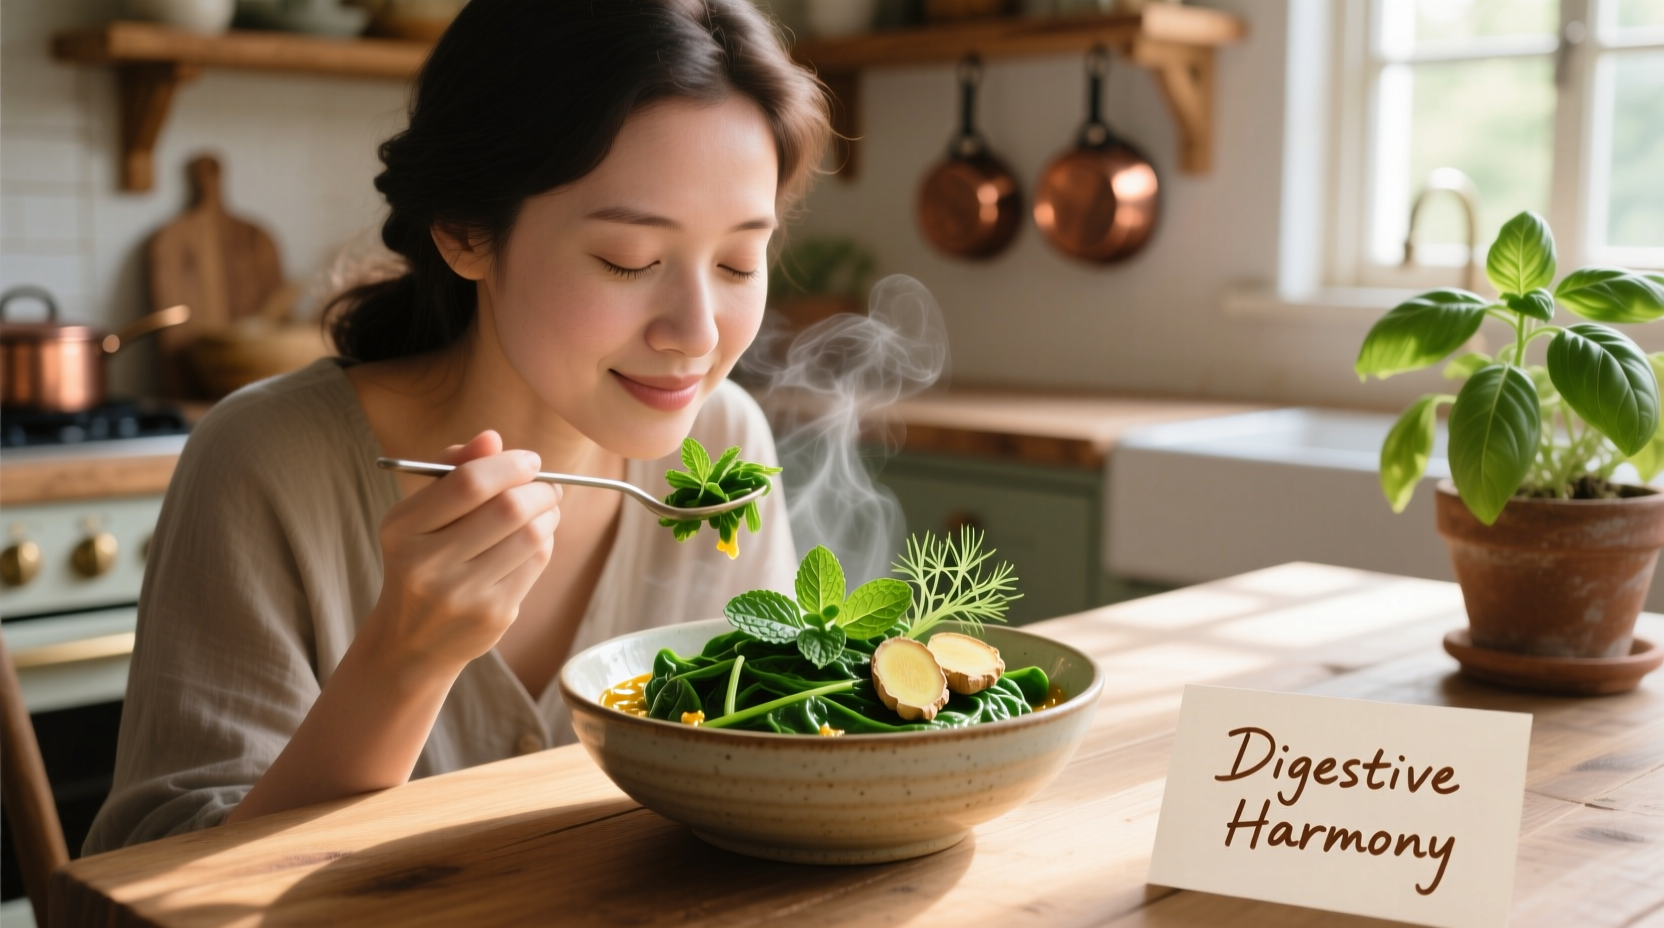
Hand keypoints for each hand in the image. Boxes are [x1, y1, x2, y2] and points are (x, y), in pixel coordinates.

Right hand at [362, 430, 560, 674]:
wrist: (411, 639)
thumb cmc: (422, 559)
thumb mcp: (419, 515)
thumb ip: (453, 470)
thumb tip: (492, 438)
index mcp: (403, 528)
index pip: (468, 483)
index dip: (509, 465)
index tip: (529, 460)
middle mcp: (427, 563)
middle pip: (507, 509)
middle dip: (538, 489)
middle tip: (545, 485)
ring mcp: (461, 593)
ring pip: (529, 536)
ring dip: (548, 514)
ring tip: (544, 508)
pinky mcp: (492, 614)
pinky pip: (536, 563)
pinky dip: (545, 541)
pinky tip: (536, 537)